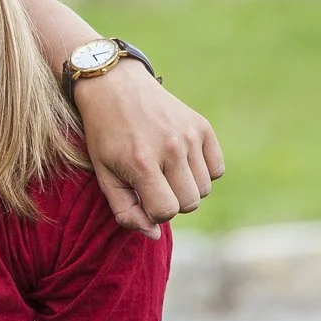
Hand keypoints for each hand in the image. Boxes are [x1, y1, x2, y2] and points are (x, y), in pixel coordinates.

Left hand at [77, 64, 223, 232]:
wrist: (114, 86)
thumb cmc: (105, 135)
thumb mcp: (104, 175)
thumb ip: (125, 210)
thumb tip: (154, 235)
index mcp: (142, 163)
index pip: (166, 211)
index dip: (154, 211)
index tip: (142, 196)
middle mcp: (170, 148)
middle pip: (190, 203)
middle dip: (172, 201)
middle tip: (154, 184)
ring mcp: (189, 135)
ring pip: (205, 188)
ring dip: (187, 187)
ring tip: (166, 170)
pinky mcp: (202, 126)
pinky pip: (217, 169)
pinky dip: (203, 171)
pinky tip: (182, 160)